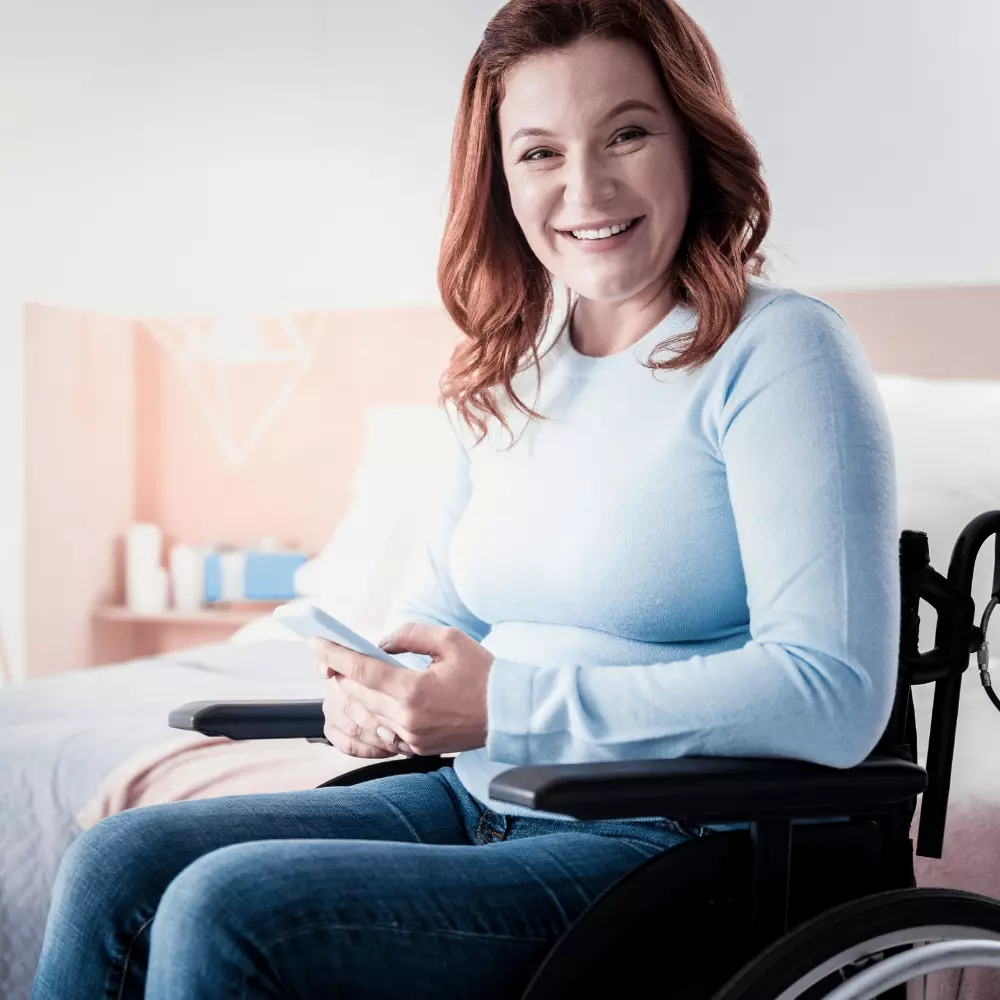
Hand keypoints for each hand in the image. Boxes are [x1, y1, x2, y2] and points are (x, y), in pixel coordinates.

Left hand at [310, 623, 494, 756]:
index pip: (361, 670)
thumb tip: (380, 644)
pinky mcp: (417, 748)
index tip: (315, 643)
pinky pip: (379, 735)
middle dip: (338, 674)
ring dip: (350, 696)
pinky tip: (363, 705)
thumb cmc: (483, 673)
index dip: (334, 655)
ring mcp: (411, 738)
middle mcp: (408, 719)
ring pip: (364, 717)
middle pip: (356, 695)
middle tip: (327, 657)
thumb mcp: (449, 639)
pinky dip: (367, 718)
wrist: (510, 713)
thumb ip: (409, 635)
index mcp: (414, 690)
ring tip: (343, 678)